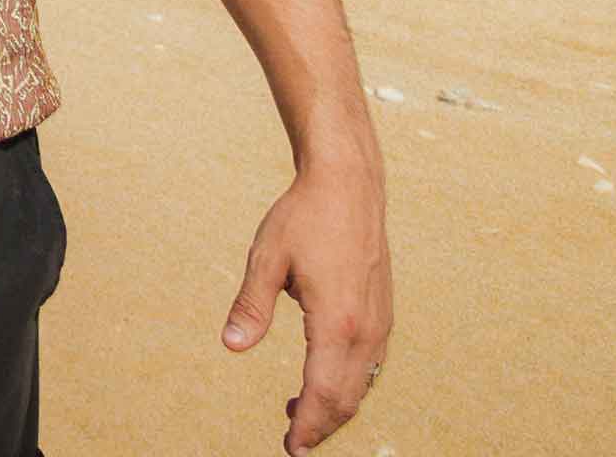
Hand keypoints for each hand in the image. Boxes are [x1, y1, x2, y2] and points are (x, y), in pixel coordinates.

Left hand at [222, 154, 392, 451]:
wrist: (349, 185)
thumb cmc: (304, 218)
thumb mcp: (267, 258)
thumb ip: (251, 305)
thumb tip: (233, 344)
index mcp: (336, 323)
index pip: (322, 394)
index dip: (307, 426)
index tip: (291, 447)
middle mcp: (365, 330)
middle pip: (346, 399)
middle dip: (322, 427)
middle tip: (294, 443)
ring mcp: (380, 322)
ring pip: (362, 385)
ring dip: (335, 406)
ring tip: (300, 413)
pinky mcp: (383, 312)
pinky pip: (371, 365)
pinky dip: (349, 383)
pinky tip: (326, 379)